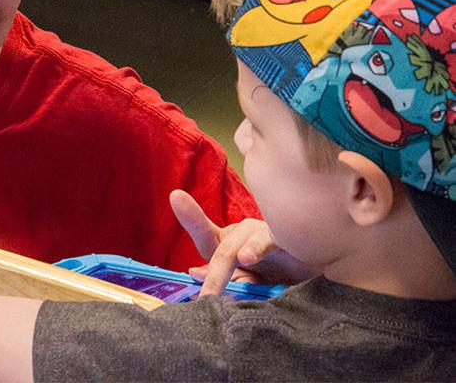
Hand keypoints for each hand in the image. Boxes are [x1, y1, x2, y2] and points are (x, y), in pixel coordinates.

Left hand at [170, 190, 317, 295]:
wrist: (316, 273)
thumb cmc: (274, 273)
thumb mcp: (244, 279)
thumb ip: (219, 275)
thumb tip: (194, 271)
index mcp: (230, 241)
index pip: (205, 233)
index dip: (191, 216)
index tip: (176, 196)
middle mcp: (245, 232)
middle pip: (224, 249)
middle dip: (215, 273)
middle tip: (207, 296)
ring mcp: (267, 233)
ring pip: (247, 244)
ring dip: (242, 256)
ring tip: (241, 259)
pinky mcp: (289, 239)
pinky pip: (274, 243)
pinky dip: (262, 249)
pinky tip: (251, 255)